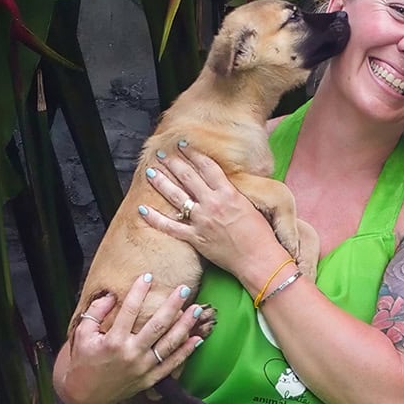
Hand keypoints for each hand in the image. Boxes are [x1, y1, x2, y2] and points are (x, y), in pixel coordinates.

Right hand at [61, 273, 208, 403]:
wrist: (86, 395)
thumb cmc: (83, 361)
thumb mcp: (81, 334)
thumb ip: (95, 312)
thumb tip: (112, 295)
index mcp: (113, 341)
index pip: (130, 310)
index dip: (139, 291)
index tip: (148, 275)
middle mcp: (131, 354)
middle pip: (157, 325)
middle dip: (172, 305)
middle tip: (184, 289)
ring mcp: (143, 368)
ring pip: (169, 344)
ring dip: (185, 325)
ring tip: (197, 309)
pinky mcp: (150, 380)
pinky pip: (172, 365)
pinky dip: (186, 352)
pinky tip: (197, 338)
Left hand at [134, 140, 283, 275]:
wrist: (259, 259)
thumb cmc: (261, 234)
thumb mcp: (250, 204)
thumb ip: (234, 191)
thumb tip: (223, 181)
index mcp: (228, 193)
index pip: (207, 166)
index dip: (192, 153)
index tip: (182, 145)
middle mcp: (213, 203)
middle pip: (188, 177)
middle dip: (173, 163)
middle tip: (161, 154)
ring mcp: (202, 221)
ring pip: (176, 197)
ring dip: (161, 182)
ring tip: (150, 172)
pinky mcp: (196, 238)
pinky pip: (170, 226)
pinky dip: (155, 218)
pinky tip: (142, 208)